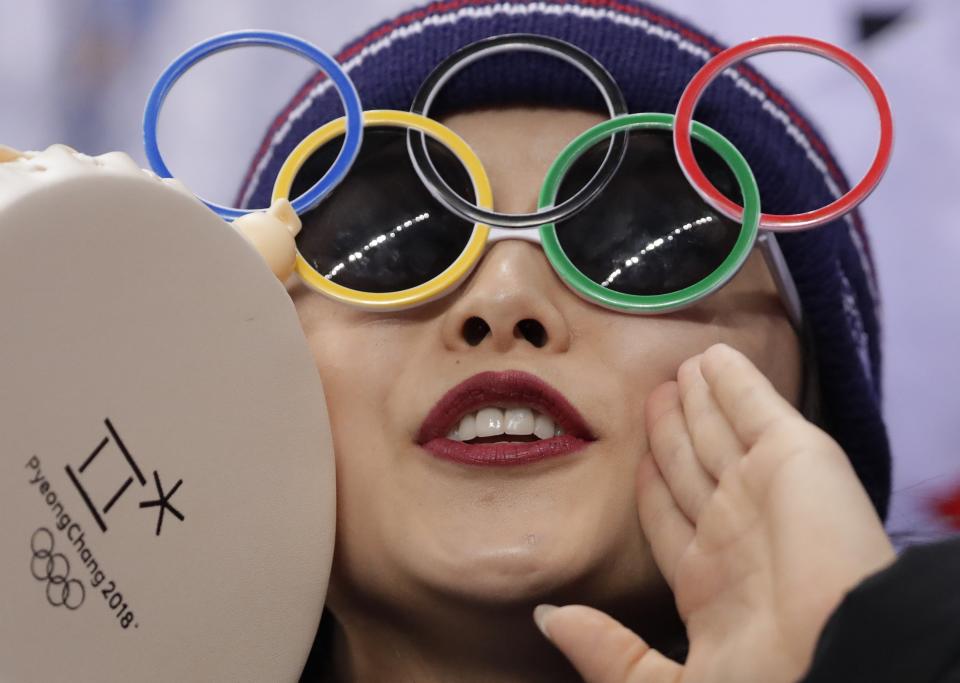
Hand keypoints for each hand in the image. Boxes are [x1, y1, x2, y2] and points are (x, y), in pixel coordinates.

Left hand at [533, 343, 894, 682]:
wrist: (835, 658)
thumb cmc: (761, 682)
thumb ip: (606, 650)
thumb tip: (549, 620)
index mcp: (708, 581)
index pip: (668, 516)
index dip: (653, 485)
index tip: (636, 460)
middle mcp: (734, 529)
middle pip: (693, 465)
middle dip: (674, 430)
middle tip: (656, 394)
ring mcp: (764, 487)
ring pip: (719, 430)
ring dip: (699, 399)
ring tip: (679, 370)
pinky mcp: (794, 452)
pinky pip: (755, 404)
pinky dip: (736, 379)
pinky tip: (713, 359)